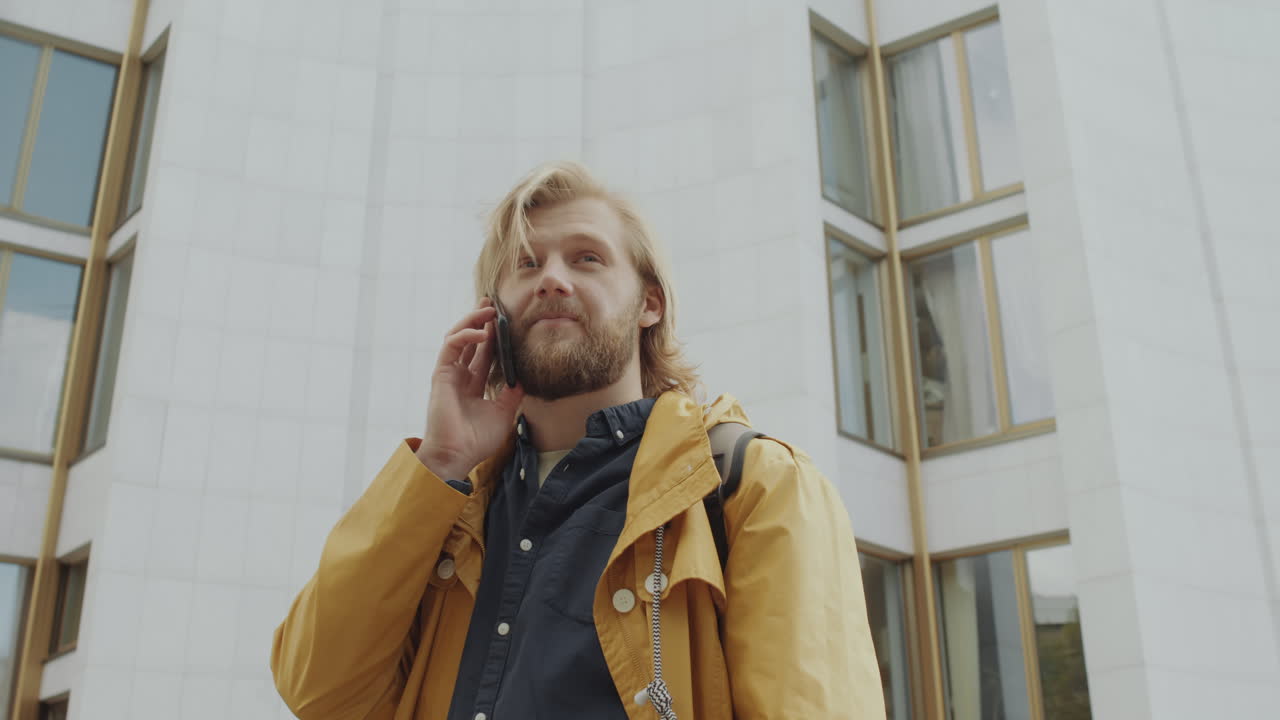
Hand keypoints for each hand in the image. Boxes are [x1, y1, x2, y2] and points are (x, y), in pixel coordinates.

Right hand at [416, 297, 524, 479]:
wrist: (457, 456)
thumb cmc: (476, 441)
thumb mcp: (503, 414)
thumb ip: (511, 395)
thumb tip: (522, 379)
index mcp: (472, 385)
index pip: (483, 353)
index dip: (493, 336)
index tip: (505, 321)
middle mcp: (459, 376)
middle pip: (470, 340)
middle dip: (480, 319)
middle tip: (493, 303)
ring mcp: (449, 373)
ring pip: (458, 337)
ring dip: (472, 320)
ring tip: (488, 310)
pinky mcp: (441, 374)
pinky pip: (451, 346)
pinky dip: (466, 335)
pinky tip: (482, 332)